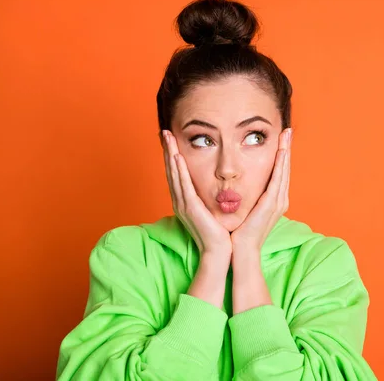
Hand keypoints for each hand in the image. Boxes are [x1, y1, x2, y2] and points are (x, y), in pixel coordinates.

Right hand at [161, 130, 231, 256]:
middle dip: (168, 150)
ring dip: (170, 154)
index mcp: (185, 201)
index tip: (171, 140)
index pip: (177, 174)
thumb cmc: (218, 232)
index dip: (172, 156)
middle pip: (171, 171)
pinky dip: (178, 170)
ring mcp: (183, 204)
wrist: (219, 251)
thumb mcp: (211, 210)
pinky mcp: (189, 208)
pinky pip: (183, 185)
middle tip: (164, 132)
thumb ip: (208, 197)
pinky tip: (176, 157)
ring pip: (174, 174)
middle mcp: (180, 201)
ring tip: (167, 137)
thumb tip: (215, 185)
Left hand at [230, 127, 292, 253]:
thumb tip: (241, 186)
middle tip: (287, 131)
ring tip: (286, 135)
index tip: (281, 139)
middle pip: (285, 169)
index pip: (279, 173)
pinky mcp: (272, 204)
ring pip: (284, 171)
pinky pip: (278, 179)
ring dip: (285, 151)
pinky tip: (281, 151)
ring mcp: (278, 202)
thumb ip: (248, 197)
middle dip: (286, 149)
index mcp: (274, 201)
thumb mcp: (246, 209)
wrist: (240, 250)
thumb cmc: (240, 232)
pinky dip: (281, 164)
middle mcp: (280, 200)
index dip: (281, 156)